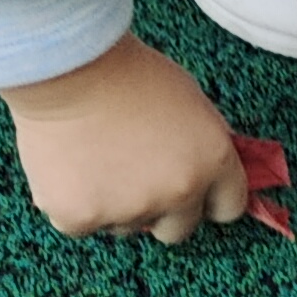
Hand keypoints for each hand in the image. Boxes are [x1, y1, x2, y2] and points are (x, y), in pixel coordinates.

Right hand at [0, 33, 250, 241]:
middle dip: (162, 211)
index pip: (228, 207)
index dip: (208, 198)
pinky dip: (73, 204)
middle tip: (136, 177)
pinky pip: (82, 225)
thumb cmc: (126, 73)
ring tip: (96, 158)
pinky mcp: (82, 219)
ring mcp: (131, 210)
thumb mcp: (189, 101)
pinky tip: (68, 165)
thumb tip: (205, 172)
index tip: (193, 192)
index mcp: (213, 160)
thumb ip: (201, 145)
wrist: (68, 67)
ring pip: (126, 227)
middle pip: (179, 229)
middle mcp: (179, 191)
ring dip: (115, 206)